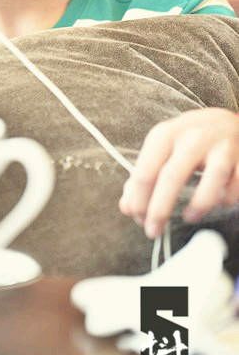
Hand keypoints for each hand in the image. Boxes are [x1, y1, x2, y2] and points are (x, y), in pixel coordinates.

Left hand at [118, 108, 238, 238]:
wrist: (232, 122)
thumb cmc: (192, 141)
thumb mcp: (164, 149)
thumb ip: (145, 176)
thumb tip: (127, 207)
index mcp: (166, 134)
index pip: (145, 171)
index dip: (139, 200)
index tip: (137, 218)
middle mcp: (193, 137)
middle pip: (171, 177)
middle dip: (159, 210)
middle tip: (153, 231)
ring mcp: (221, 146)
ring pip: (210, 182)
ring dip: (198, 206)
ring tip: (189, 217)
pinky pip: (235, 186)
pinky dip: (226, 199)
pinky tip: (218, 202)